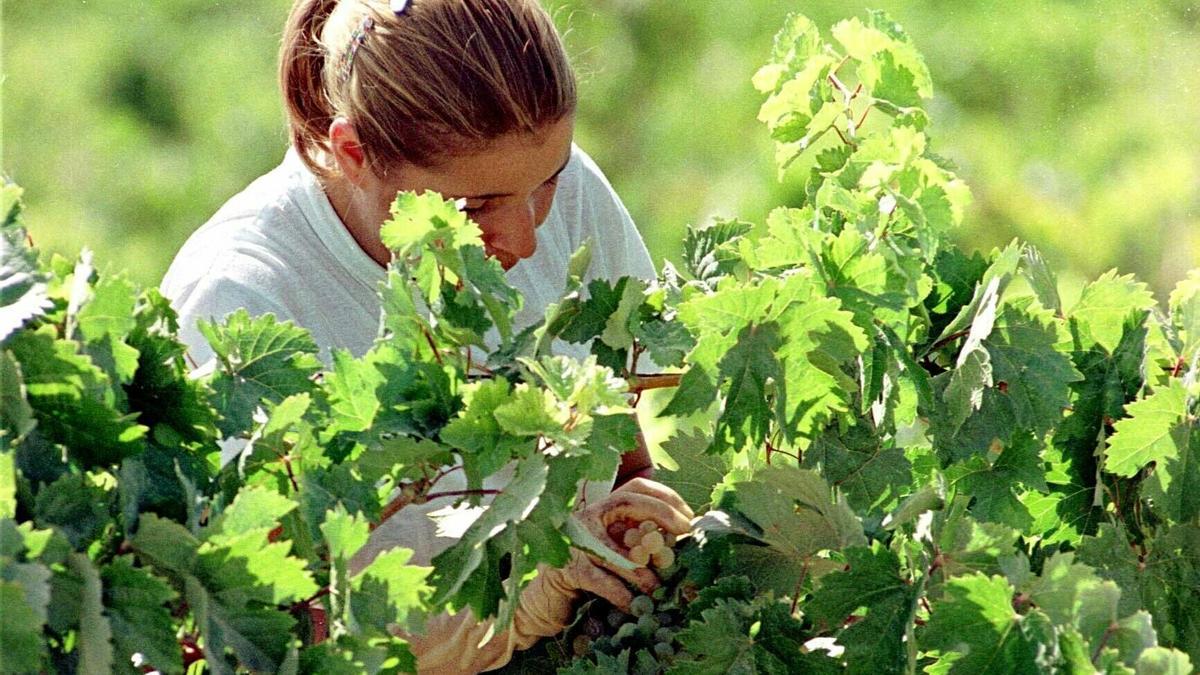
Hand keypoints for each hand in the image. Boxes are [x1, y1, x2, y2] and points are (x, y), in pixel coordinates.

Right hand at [574, 477, 693, 604]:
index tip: (689, 516)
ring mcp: (576, 541)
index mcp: (602, 508)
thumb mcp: (615, 546)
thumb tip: (680, 536)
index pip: (636, 487)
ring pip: (616, 548)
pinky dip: (621, 594)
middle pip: (627, 502)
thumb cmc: (590, 569)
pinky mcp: (568, 569)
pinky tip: (634, 605)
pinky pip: (601, 581)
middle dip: (661, 514)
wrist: (548, 593)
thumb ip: (640, 537)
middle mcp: (588, 517)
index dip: (666, 496)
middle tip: (685, 533)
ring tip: (657, 587)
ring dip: (641, 570)